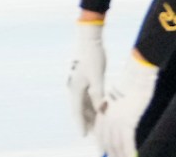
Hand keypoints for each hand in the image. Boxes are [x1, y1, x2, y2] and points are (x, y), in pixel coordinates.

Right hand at [67, 21, 105, 135]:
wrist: (90, 39)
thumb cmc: (94, 56)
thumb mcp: (97, 76)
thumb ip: (98, 93)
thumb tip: (100, 108)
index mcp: (76, 89)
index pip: (77, 111)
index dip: (81, 124)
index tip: (84, 135)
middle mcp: (75, 88)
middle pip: (80, 109)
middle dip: (86, 121)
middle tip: (93, 133)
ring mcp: (78, 83)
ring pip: (83, 103)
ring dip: (89, 113)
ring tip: (96, 123)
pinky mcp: (84, 78)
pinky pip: (87, 95)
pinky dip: (91, 103)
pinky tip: (98, 107)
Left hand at [95, 54, 157, 156]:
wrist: (137, 76)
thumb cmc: (132, 82)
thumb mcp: (120, 95)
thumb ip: (117, 108)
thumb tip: (124, 118)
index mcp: (103, 112)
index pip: (101, 135)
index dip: (104, 146)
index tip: (108, 152)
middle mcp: (107, 120)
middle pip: (108, 143)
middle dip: (112, 154)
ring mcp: (117, 122)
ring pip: (117, 145)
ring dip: (121, 155)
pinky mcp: (128, 123)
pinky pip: (127, 143)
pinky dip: (129, 152)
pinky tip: (132, 156)